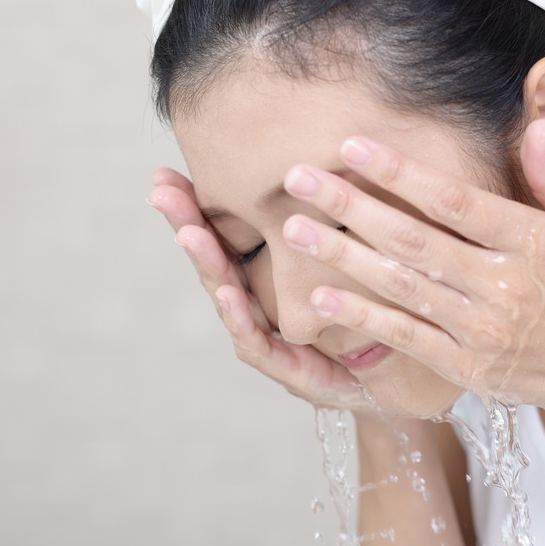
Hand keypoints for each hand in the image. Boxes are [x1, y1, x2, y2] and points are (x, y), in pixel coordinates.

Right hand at [148, 168, 371, 410]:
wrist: (383, 378)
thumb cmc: (355, 315)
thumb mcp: (339, 263)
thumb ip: (323, 224)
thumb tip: (321, 166)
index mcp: (262, 275)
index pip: (222, 234)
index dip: (194, 206)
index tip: (165, 175)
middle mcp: (253, 303)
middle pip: (213, 258)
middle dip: (185, 224)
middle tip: (161, 193)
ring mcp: (263, 335)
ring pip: (226, 294)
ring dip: (206, 263)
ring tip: (188, 233)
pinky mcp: (284, 366)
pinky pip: (254, 339)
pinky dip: (239, 316)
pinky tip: (229, 293)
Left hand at [278, 118, 544, 420]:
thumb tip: (535, 124)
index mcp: (531, 241)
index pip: (454, 200)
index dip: (400, 172)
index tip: (351, 145)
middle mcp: (502, 285)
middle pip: (413, 239)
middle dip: (350, 206)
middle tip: (297, 179)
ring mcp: (480, 330)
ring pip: (400, 286)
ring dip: (342, 256)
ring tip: (293, 229)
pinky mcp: (465, 366)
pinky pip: (405, 336)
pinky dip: (361, 317)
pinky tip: (321, 297)